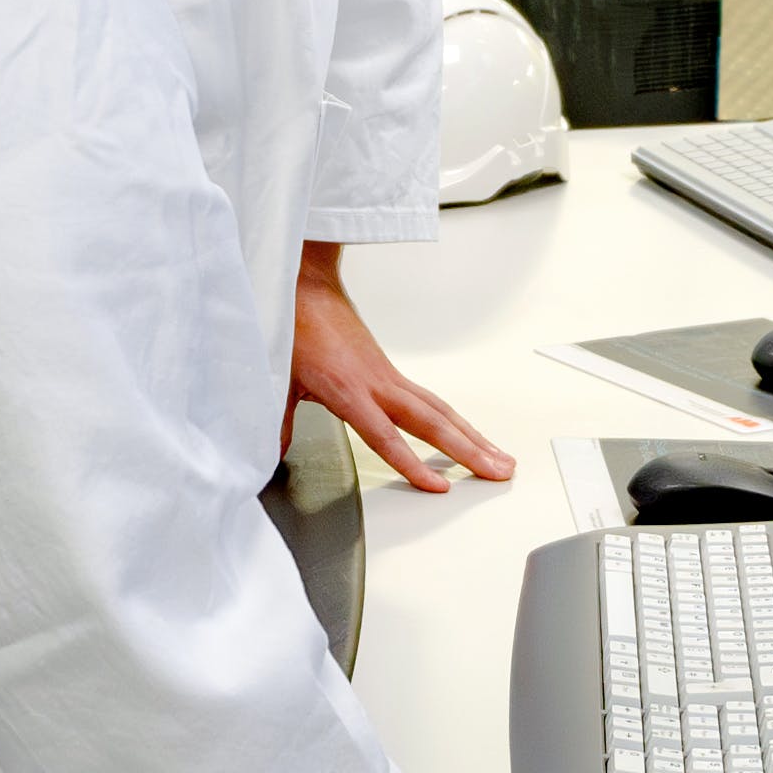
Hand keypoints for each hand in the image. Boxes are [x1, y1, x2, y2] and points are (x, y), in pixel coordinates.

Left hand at [289, 240, 511, 490]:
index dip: (413, 463)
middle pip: (433, 422)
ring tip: (499, 458)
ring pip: (440, 410)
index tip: (439, 486)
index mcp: (348, 389)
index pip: (386, 436)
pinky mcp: (390, 372)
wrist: (306, 285)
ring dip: (473, 436)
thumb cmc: (293, 326)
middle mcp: (378, 383)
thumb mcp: (274, 378)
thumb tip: (271, 453)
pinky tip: (466, 434)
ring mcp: (389, 376)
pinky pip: (431, 400)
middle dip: (470, 451)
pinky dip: (454, 420)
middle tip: (500, 472)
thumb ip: (277, 422)